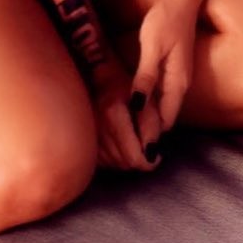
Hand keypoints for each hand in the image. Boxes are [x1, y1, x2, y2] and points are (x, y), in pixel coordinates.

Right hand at [91, 54, 163, 172]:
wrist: (101, 78)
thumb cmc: (128, 87)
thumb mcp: (147, 100)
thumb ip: (151, 126)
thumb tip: (152, 155)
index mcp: (113, 114)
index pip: (133, 157)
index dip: (149, 162)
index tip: (156, 155)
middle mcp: (97, 126)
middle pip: (124, 162)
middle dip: (139, 160)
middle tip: (147, 149)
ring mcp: (88, 133)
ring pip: (114, 164)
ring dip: (127, 160)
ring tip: (134, 145)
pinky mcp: (85, 138)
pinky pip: (103, 161)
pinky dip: (115, 159)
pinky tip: (121, 146)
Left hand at [131, 0, 203, 131]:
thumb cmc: (165, 20)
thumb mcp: (151, 47)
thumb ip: (145, 78)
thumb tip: (138, 106)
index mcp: (178, 83)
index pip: (165, 120)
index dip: (150, 134)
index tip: (132, 146)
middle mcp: (181, 84)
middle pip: (165, 116)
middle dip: (148, 129)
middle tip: (125, 141)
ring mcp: (179, 76)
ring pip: (163, 105)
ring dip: (147, 115)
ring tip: (126, 127)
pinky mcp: (173, 68)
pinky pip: (162, 92)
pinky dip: (149, 100)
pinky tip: (135, 102)